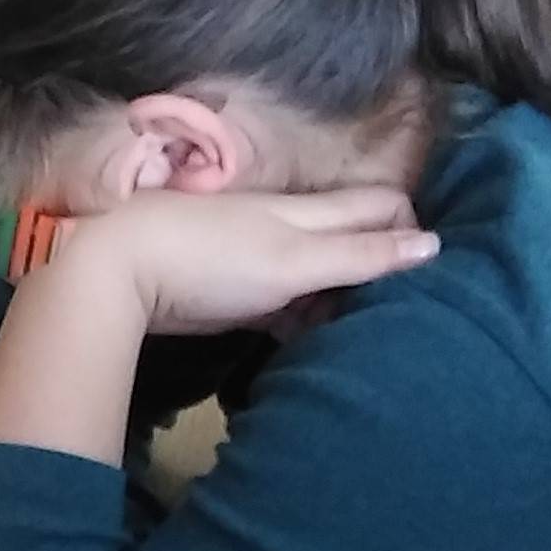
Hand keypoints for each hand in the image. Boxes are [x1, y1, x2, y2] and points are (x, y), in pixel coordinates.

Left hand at [71, 186, 437, 336]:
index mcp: (308, 211)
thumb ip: (359, 253)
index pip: (380, 205)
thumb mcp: (296, 259)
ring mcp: (257, 258)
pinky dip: (302, 319)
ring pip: (317, 274)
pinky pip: (283, 303)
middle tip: (407, 311)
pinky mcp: (231, 293)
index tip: (431, 274)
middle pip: (350, 239)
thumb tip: (432, 244)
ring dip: (341, 299)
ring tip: (366, 335)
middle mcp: (288, 227)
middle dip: (381, 265)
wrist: (119, 273)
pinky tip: (311, 344)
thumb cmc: (213, 259)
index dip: (411, 229)